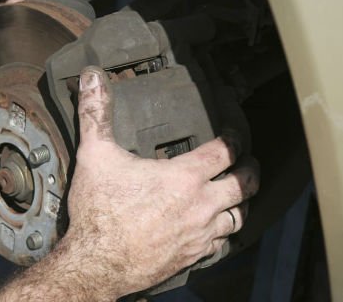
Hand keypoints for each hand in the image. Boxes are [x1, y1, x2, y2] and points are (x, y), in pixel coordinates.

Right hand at [63, 66, 259, 297]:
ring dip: (242, 203)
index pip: (225, 151)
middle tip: (249, 162)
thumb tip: (92, 78)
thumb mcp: (94, 155)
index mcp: (183, 177)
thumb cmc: (99, 212)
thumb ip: (96, 114)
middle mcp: (200, 205)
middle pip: (244, 184)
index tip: (233, 133)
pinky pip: (221, 244)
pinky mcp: (192, 256)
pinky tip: (215, 230)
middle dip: (251, 169)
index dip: (234, 138)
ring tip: (238, 195)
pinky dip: (223, 234)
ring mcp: (199, 234)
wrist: (96, 264)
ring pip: (238, 217)